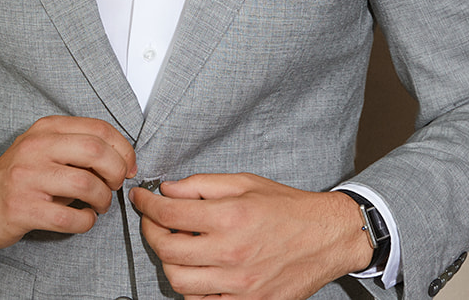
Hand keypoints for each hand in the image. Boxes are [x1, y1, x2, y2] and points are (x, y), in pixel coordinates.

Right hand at [0, 115, 136, 249]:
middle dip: (117, 171)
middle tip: (116, 184)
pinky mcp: (23, 208)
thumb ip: (76, 147)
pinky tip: (83, 218)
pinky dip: (86, 221)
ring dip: (103, 199)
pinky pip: (70, 217)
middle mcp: (36, 148)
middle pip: (96, 151)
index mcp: (46, 129)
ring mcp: (28, 178)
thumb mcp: (44, 148)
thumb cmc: (19, 175)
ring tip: (100, 204)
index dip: (123, 148)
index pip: (98, 128)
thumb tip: (121, 159)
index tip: (129, 165)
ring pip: (86, 184)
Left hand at [130, 173, 372, 299]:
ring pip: (179, 281)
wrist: (326, 237)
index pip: (169, 214)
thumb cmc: (288, 208)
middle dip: (151, 232)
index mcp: (230, 217)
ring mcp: (239, 283)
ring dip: (169, 262)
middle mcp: (232, 252)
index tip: (141, 199)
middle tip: (153, 222)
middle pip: (167, 250)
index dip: (146, 205)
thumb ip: (202, 185)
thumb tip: (168, 190)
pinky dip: (191, 286)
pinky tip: (197, 268)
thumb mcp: (245, 183)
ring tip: (177, 245)